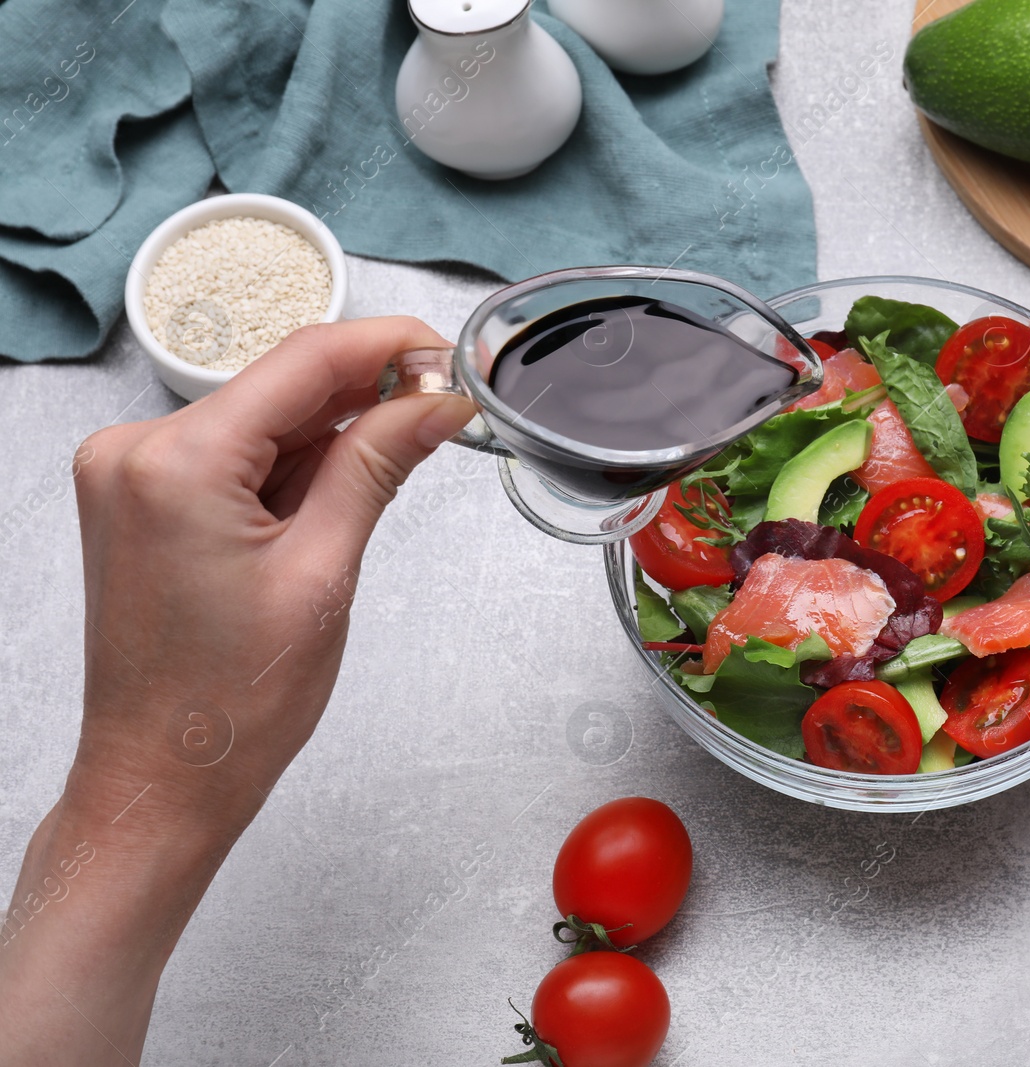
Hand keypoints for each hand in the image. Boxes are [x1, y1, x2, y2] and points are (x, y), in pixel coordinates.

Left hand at [0, 317, 475, 1065]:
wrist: (163, 778)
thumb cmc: (232, 701)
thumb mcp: (325, 571)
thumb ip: (377, 466)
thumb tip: (437, 402)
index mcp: (177, 463)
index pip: (302, 362)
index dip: (387, 346)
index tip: (451, 353)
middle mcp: (136, 450)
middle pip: (279, 385)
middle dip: (367, 393)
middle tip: (448, 408)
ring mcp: (131, 473)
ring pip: (261, 419)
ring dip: (333, 433)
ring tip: (401, 462)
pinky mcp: (142, 498)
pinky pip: (234, 453)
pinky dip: (292, 463)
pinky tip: (340, 488)